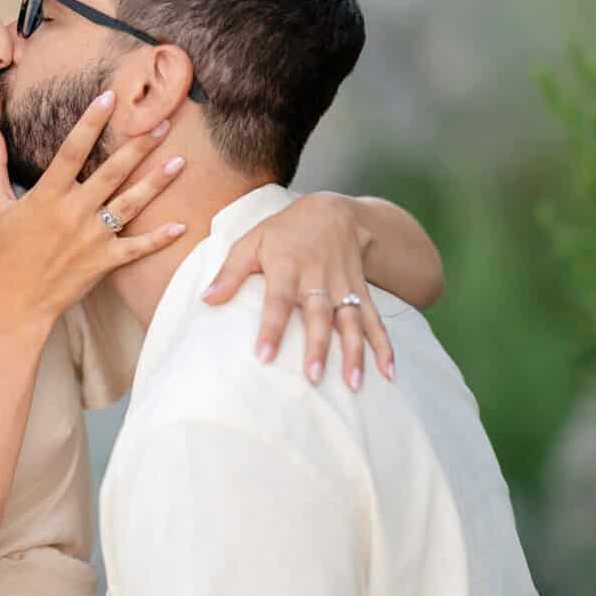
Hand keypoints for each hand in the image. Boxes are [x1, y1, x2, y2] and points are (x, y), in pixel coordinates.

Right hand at [0, 92, 186, 323]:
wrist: (17, 303)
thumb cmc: (4, 254)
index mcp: (48, 195)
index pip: (73, 150)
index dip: (91, 122)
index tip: (110, 97)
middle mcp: (73, 212)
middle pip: (112, 171)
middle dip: (139, 146)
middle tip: (164, 123)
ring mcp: (92, 238)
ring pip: (131, 203)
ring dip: (156, 182)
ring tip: (180, 162)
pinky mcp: (104, 262)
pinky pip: (137, 247)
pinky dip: (159, 238)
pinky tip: (181, 225)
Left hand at [201, 192, 394, 389]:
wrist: (334, 211)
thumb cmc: (284, 232)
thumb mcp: (251, 241)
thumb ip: (229, 272)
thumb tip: (206, 300)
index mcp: (288, 265)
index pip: (278, 300)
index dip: (272, 328)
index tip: (265, 357)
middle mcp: (319, 276)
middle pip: (319, 314)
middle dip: (318, 346)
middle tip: (314, 377)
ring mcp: (344, 285)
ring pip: (351, 320)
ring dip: (354, 352)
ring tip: (354, 384)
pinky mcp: (361, 291)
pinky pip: (375, 319)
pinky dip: (384, 344)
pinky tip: (388, 371)